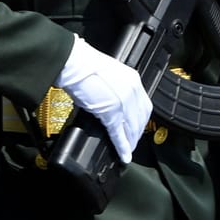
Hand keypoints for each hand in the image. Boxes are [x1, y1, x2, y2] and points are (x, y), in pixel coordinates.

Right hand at [55, 37, 150, 162]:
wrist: (75, 63)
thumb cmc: (84, 65)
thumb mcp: (108, 74)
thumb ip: (115, 88)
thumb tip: (112, 102)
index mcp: (133, 80)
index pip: (144, 105)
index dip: (141, 120)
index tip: (137, 128)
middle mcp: (132, 91)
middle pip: (140, 119)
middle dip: (137, 133)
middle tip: (133, 142)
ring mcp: (123, 102)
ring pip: (132, 128)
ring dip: (130, 142)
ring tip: (127, 151)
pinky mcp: (111, 112)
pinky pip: (119, 134)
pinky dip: (122, 147)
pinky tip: (124, 155)